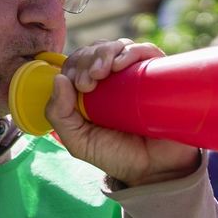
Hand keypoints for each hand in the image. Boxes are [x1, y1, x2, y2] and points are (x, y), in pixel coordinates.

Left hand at [46, 39, 199, 186]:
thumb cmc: (117, 156)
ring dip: (105, 52)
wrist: (156, 171)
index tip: (79, 85)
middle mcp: (114, 78)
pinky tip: (121, 63)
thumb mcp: (79, 141)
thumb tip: (58, 78)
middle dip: (87, 60)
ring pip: (118, 46)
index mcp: (92, 89)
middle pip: (96, 50)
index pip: (78, 61)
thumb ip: (59, 116)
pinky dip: (131, 50)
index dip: (74, 66)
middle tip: (87, 84)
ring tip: (102, 73)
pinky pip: (146, 51)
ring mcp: (137, 75)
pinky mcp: (159, 75)